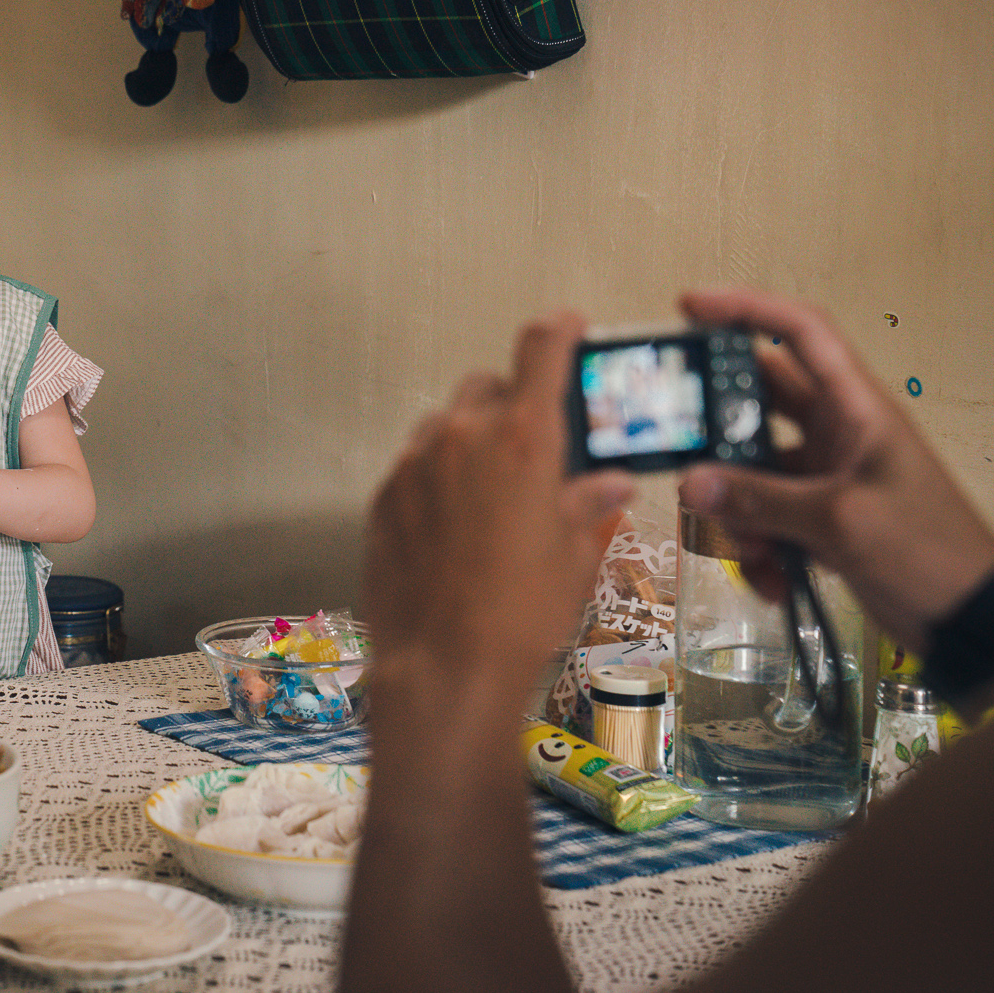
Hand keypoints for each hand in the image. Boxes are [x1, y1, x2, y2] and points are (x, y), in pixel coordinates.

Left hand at [362, 312, 634, 678]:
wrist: (443, 664)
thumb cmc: (522, 612)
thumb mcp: (575, 556)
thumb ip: (590, 505)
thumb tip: (610, 483)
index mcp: (522, 437)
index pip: (540, 348)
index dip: (560, 330)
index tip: (569, 327)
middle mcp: (462, 434)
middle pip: (489, 385)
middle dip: (514, 400)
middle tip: (537, 440)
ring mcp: (414, 463)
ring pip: (446, 423)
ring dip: (471, 438)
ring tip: (494, 488)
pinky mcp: (383, 496)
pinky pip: (415, 466)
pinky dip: (438, 476)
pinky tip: (456, 520)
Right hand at [676, 287, 993, 649]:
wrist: (970, 619)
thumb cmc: (925, 550)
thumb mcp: (842, 521)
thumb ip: (762, 500)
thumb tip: (689, 485)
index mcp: (855, 408)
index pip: (801, 333)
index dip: (746, 309)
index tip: (688, 308)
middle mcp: (835, 432)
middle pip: (757, 404)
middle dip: (717, 437)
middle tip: (679, 452)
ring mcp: (823, 475)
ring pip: (751, 470)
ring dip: (737, 510)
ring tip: (749, 552)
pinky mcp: (816, 517)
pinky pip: (764, 516)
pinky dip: (758, 547)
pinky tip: (772, 580)